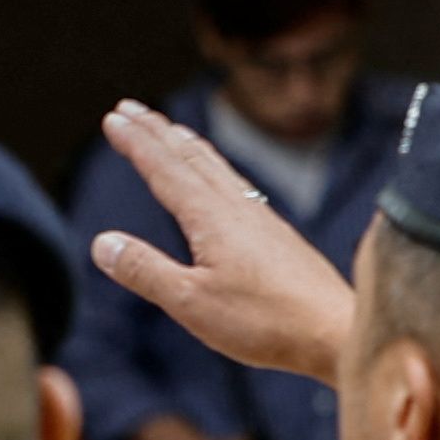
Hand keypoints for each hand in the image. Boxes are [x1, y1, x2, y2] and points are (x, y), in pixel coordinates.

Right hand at [88, 100, 361, 381]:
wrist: (337, 332)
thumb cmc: (266, 323)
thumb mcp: (191, 303)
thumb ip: (145, 271)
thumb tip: (102, 243)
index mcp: (211, 218)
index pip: (164, 169)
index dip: (136, 142)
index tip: (112, 118)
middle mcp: (237, 208)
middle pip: (190, 157)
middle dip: (156, 130)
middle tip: (129, 107)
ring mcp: (260, 219)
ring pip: (217, 167)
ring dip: (187, 145)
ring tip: (171, 130)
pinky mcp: (276, 236)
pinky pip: (237, 185)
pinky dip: (215, 167)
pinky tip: (222, 182)